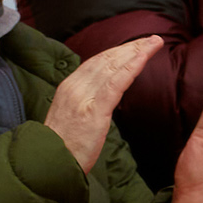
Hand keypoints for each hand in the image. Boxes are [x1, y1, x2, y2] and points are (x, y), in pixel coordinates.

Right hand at [43, 36, 162, 173]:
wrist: (48, 163)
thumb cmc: (63, 147)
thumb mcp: (73, 117)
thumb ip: (86, 102)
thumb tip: (104, 97)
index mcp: (69, 87)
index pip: (97, 62)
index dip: (118, 51)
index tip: (136, 45)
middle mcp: (75, 86)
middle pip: (106, 59)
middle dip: (131, 47)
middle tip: (152, 39)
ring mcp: (83, 97)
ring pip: (113, 66)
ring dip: (136, 51)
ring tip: (153, 43)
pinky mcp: (93, 110)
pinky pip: (116, 83)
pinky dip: (131, 67)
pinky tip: (144, 57)